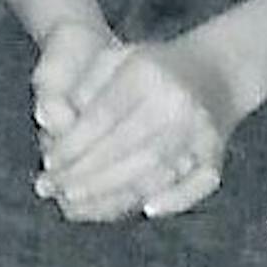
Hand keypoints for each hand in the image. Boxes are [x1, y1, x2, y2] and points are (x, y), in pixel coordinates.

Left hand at [34, 34, 231, 223]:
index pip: (101, 118)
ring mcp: (200, 129)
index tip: (49, 164)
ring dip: (115, 193)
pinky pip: (197, 183)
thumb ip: (83, 85)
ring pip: (153, 171)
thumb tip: (48, 120)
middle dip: (85, 175)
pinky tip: (145, 210)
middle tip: (55, 191)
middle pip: (124, 149)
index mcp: (145, 74)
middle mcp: (174, 102)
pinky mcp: (217, 152)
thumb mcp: (116, 57)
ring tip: (79, 204)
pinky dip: (174, 200)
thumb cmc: (153, 65)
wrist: (218, 70)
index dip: (73, 145)